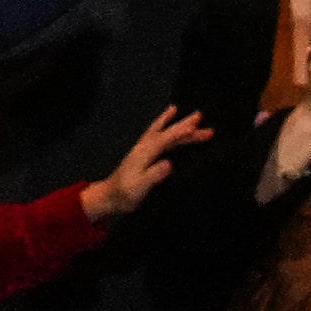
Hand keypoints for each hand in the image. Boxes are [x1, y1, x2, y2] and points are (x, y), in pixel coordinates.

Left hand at [81, 108, 211, 221]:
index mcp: (144, 154)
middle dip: (184, 124)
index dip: (180, 133)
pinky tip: (165, 123)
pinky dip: (162, 126)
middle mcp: (143, 148)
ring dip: (175, 123)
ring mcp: (142, 149)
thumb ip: (154, 176)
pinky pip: (155, 135)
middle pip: (166, 133)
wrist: (110, 197)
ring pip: (161, 131)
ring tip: (186, 113)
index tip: (195, 127)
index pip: (165, 139)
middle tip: (200, 116)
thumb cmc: (124, 194)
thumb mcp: (139, 188)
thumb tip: (169, 164)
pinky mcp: (142, 153)